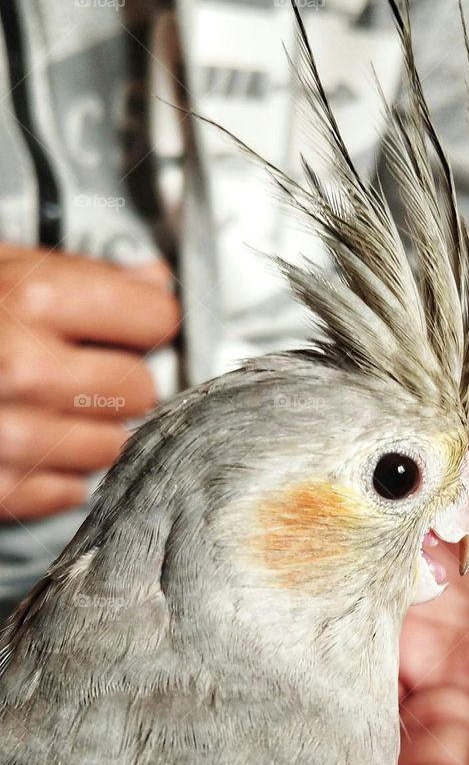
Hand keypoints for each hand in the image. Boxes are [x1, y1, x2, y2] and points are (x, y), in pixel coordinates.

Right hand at [0, 244, 179, 518]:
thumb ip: (76, 272)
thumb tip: (150, 281)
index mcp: (34, 300)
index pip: (156, 320)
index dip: (143, 322)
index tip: (131, 326)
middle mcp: (28, 370)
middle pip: (141, 390)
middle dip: (118, 381)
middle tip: (80, 370)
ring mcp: (15, 436)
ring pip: (113, 448)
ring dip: (90, 432)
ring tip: (48, 407)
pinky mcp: (2, 489)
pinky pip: (70, 493)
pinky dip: (55, 475)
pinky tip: (28, 443)